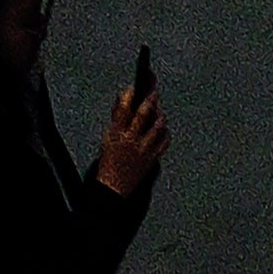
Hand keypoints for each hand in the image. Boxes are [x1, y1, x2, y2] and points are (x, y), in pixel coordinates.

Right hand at [111, 74, 173, 213]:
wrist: (114, 187)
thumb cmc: (109, 160)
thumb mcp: (108, 136)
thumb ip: (117, 117)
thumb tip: (123, 99)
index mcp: (116, 132)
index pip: (123, 107)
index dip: (129, 95)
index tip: (133, 86)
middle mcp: (130, 139)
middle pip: (143, 114)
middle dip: (149, 100)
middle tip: (154, 91)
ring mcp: (143, 150)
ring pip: (156, 127)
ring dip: (159, 115)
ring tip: (159, 109)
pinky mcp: (152, 159)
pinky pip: (163, 142)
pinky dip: (165, 133)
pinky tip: (164, 128)